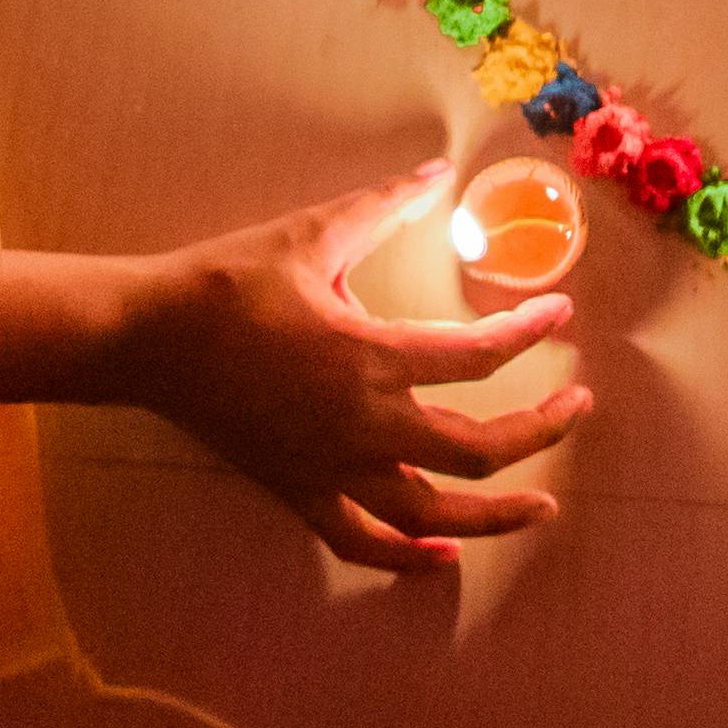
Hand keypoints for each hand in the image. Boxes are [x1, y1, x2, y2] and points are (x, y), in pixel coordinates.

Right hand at [114, 167, 585, 572]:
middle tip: (577, 407)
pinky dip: (408, 556)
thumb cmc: (229, 282)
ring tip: (544, 505)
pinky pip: (363, 541)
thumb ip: (383, 206)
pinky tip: (443, 555)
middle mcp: (363, 426)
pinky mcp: (299, 493)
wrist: (150, 339)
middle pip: (478, 449)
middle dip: (540, 430)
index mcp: (370, 358)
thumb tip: (436, 171)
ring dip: (496, 513)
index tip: (560, 316)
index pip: (477, 358)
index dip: (530, 334)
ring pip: (433, 513)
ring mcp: (332, 470)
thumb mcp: (311, 232)